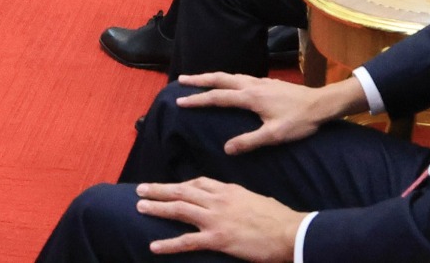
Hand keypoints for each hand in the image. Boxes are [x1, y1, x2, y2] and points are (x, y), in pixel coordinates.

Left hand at [134, 177, 302, 260]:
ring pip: (179, 210)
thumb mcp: (255, 200)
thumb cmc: (278, 218)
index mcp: (228, 190)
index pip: (198, 183)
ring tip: (139, 207)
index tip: (169, 187)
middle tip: (140, 189)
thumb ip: (239, 199)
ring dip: (157, 208)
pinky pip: (187, 241)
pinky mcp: (217, 239)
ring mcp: (216, 219)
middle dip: (159, 189)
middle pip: (182, 191)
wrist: (289, 232)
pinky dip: (168, 244)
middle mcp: (218, 200)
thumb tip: (235, 203)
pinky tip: (154, 246)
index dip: (180, 185)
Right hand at [173, 72, 362, 154]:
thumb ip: (249, 141)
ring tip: (200, 80)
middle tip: (181, 80)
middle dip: (199, 79)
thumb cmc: (300, 121)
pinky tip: (230, 84)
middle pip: (220, 78)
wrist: (322, 104)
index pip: (217, 97)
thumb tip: (226, 149)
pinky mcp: (268, 83)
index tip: (180, 100)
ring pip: (230, 75)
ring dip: (212, 77)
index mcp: (250, 97)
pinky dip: (227, 79)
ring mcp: (260, 82)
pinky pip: (240, 77)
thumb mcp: (274, 136)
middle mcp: (252, 85)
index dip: (197, 99)